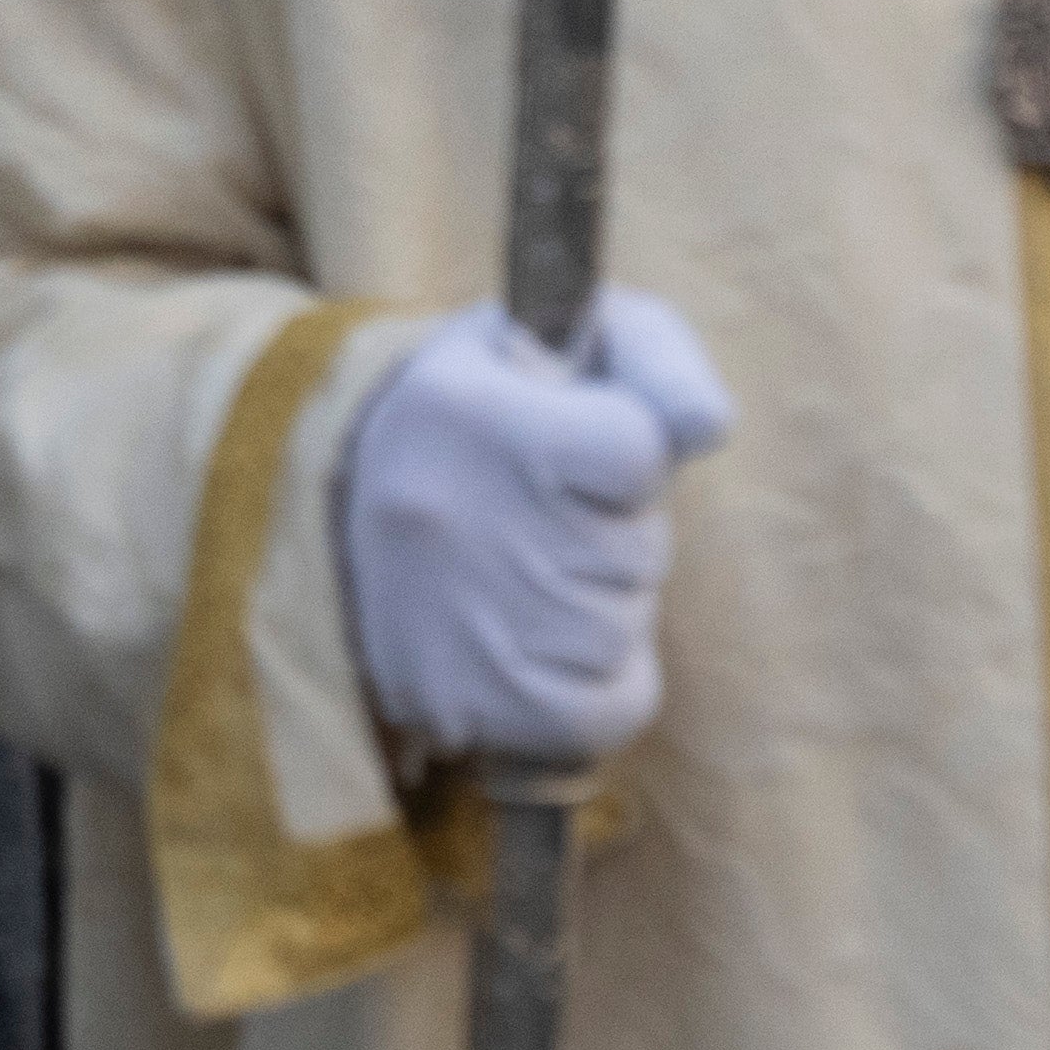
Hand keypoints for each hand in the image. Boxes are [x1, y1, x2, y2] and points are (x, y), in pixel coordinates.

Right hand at [337, 287, 730, 775]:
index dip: (629, 452)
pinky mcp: (459, 706)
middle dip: (617, 535)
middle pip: (637, 552)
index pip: (637, 449)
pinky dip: (603, 686)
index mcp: (471, 413)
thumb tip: (710, 426)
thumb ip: (657, 361)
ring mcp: (454, 622)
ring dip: (606, 607)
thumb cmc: (489, 406)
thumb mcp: (559, 337)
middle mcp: (451, 518)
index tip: (578, 447)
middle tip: (547, 514)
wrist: (339, 499)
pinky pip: (606, 713)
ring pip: (623, 630)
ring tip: (534, 573)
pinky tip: (550, 645)